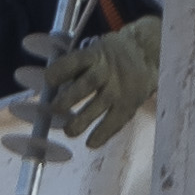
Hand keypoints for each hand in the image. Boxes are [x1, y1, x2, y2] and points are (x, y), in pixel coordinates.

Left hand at [14, 23, 161, 151]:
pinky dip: (103, 133)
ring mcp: (119, 89)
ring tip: (69, 131)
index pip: (76, 61)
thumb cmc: (110, 56)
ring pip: (100, 105)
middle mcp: (107, 71)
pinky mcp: (128, 104)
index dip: (61, 70)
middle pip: (87, 84)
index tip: (48, 79)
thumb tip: (47, 87)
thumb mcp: (95, 51)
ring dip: (83, 119)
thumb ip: (76, 68)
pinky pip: (116, 121)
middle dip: (69, 97)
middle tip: (55, 109)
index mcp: (95, 55)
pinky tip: (91, 143)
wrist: (146, 53)